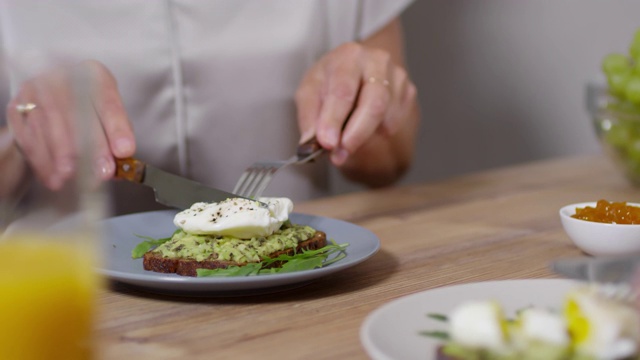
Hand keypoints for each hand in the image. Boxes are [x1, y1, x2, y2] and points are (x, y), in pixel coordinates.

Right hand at [5, 60, 134, 189]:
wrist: (48, 107)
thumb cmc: (86, 114)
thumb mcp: (107, 119)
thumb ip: (116, 137)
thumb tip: (123, 160)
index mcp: (93, 74)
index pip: (107, 101)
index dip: (117, 127)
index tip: (125, 151)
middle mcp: (63, 76)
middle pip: (77, 112)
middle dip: (92, 147)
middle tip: (102, 172)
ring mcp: (36, 90)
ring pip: (49, 124)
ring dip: (62, 156)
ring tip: (73, 178)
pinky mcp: (17, 107)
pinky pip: (28, 136)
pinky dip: (42, 160)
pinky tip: (53, 177)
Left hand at [296, 42, 416, 165]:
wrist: (352, 70)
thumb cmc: (329, 81)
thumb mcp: (309, 93)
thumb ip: (310, 117)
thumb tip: (311, 143)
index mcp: (348, 56)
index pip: (343, 91)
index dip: (334, 120)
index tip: (328, 143)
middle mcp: (377, 61)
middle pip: (375, 103)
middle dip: (357, 134)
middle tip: (340, 154)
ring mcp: (396, 75)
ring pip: (386, 116)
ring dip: (364, 136)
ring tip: (346, 141)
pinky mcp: (407, 91)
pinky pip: (395, 121)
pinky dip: (378, 132)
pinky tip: (364, 127)